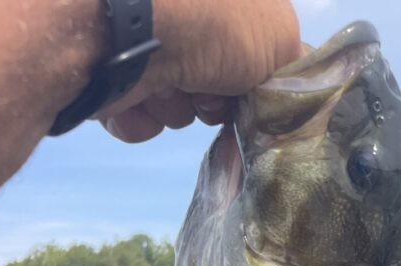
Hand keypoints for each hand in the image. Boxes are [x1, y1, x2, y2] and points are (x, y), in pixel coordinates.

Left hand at [100, 0, 300, 142]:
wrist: (133, 28)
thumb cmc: (214, 21)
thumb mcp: (280, 34)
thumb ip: (290, 60)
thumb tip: (276, 83)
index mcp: (219, 1)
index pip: (246, 50)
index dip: (253, 76)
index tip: (251, 89)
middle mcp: (178, 12)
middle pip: (211, 84)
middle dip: (212, 98)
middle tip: (207, 90)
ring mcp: (142, 43)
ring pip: (174, 105)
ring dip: (175, 107)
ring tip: (167, 85)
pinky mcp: (111, 74)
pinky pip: (138, 119)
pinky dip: (142, 117)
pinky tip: (140, 96)